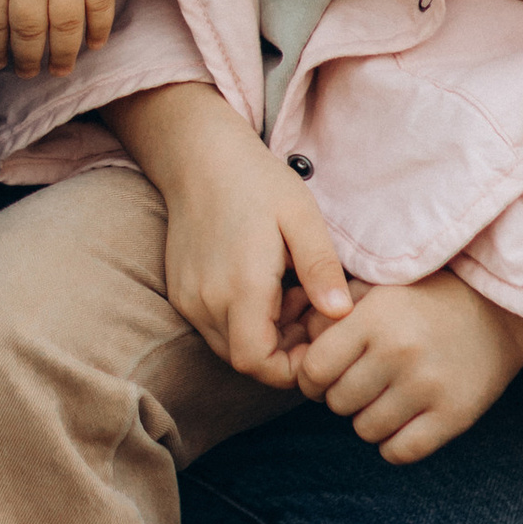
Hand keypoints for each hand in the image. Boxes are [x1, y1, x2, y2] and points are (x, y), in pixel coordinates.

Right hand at [110, 84, 351, 385]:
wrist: (200, 155)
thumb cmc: (257, 182)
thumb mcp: (301, 217)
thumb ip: (321, 269)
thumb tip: (342, 314)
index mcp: (240, 286)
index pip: (258, 364)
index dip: (291, 367)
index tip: (318, 338)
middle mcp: (206, 300)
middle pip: (246, 359)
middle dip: (284, 349)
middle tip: (310, 306)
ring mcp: (188, 297)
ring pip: (229, 345)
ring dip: (263, 334)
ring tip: (289, 292)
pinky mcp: (180, 290)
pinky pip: (213, 326)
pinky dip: (241, 320)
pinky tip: (263, 284)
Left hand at [295, 273, 522, 462]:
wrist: (499, 311)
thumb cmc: (424, 299)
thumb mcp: (378, 289)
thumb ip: (333, 314)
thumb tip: (296, 346)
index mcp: (375, 318)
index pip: (314, 369)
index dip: (311, 377)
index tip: (323, 375)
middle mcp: (399, 352)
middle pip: (336, 403)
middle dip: (340, 397)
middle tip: (360, 383)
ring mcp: (428, 387)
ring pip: (365, 430)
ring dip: (368, 419)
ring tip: (385, 397)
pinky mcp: (454, 416)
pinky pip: (399, 452)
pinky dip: (394, 443)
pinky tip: (403, 420)